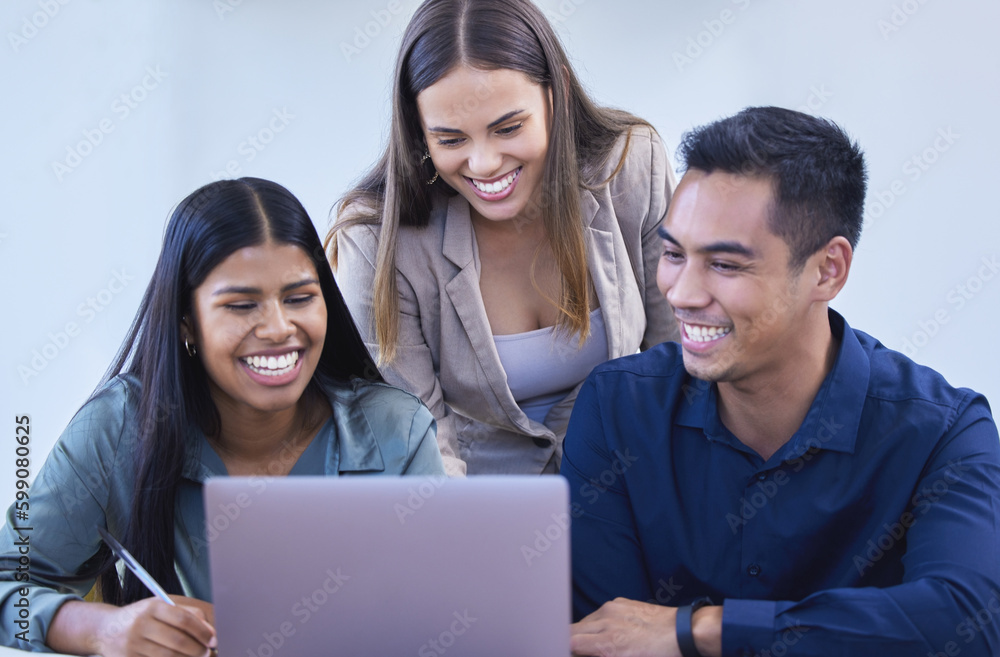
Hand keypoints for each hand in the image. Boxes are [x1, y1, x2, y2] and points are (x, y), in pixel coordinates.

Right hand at [93, 597, 215, 656]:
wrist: (105, 629)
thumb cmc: (141, 617)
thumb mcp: (161, 607)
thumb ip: (187, 613)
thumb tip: (210, 630)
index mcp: (152, 607)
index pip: (183, 619)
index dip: (202, 631)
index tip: (213, 640)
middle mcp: (141, 624)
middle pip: (177, 640)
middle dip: (197, 649)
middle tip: (207, 653)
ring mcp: (132, 644)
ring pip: (167, 656)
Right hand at [570, 597, 679, 656]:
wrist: (682, 633)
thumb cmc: (660, 655)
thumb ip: (602, 655)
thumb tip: (586, 652)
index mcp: (609, 643)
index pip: (570, 643)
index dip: (564, 649)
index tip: (567, 652)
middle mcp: (607, 621)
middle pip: (572, 630)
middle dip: (571, 642)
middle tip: (579, 651)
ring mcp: (612, 608)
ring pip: (584, 621)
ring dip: (584, 633)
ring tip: (596, 644)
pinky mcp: (619, 601)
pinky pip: (599, 613)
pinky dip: (597, 624)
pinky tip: (608, 632)